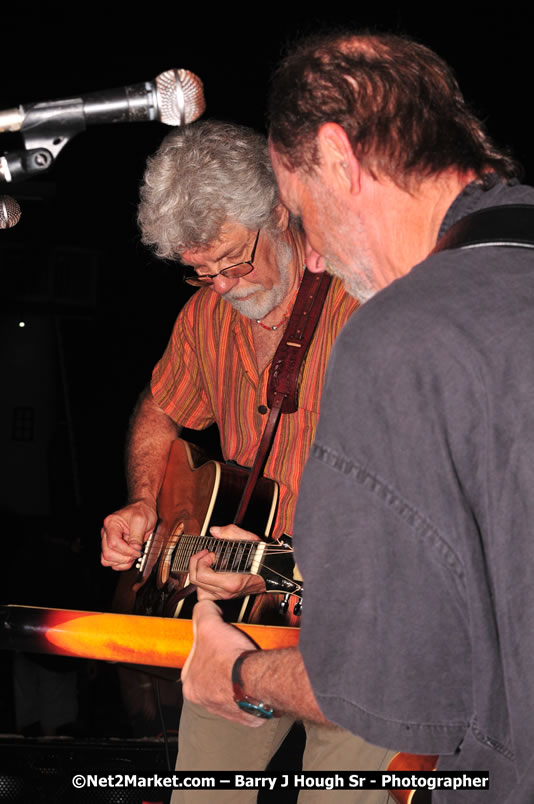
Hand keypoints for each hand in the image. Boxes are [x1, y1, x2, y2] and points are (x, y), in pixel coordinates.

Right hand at [100, 499, 156, 570]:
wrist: (143, 508)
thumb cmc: (141, 511)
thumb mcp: (141, 521)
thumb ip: (137, 536)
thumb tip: (135, 550)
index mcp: (111, 523)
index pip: (113, 543)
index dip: (126, 550)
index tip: (138, 551)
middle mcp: (106, 532)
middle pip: (108, 554)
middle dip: (124, 558)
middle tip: (137, 554)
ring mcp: (108, 541)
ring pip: (106, 560)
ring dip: (121, 562)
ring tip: (133, 556)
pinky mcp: (112, 548)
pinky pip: (111, 562)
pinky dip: (120, 564)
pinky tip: (129, 558)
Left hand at [182, 599, 264, 726]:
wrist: (256, 679)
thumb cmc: (230, 659)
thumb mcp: (209, 624)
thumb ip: (203, 612)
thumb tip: (204, 605)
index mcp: (191, 683)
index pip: (195, 660)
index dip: (207, 646)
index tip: (217, 641)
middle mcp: (205, 700)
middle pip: (212, 674)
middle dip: (223, 662)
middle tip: (234, 650)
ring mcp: (225, 708)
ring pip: (229, 687)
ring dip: (237, 675)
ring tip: (246, 660)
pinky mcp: (246, 714)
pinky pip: (248, 698)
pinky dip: (252, 687)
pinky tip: (256, 674)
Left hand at [188, 524, 265, 600]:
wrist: (273, 571)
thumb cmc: (262, 558)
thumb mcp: (249, 540)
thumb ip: (231, 532)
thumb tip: (214, 531)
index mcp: (230, 582)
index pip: (201, 574)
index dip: (201, 560)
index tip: (210, 552)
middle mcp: (226, 592)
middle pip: (196, 581)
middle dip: (196, 563)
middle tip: (207, 554)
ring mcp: (225, 595)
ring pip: (199, 588)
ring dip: (199, 572)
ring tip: (208, 562)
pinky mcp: (225, 595)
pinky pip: (205, 592)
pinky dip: (203, 582)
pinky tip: (209, 571)